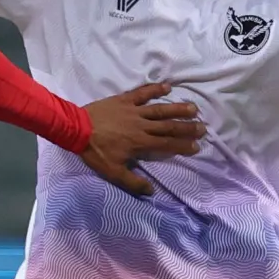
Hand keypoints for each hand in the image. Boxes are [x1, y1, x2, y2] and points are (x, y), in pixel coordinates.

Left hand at [80, 83, 206, 195]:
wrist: (76, 129)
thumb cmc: (95, 151)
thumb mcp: (113, 172)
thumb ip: (133, 182)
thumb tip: (152, 191)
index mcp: (141, 142)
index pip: (166, 145)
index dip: (182, 146)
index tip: (196, 146)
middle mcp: (141, 125)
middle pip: (168, 126)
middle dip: (186, 127)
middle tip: (202, 127)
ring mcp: (134, 110)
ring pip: (160, 109)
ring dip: (177, 108)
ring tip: (193, 108)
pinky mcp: (124, 100)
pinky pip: (142, 93)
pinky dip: (154, 89)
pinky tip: (167, 86)